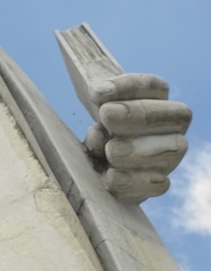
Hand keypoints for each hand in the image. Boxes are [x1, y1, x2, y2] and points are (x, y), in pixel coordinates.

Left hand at [83, 73, 191, 202]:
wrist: (93, 154)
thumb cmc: (96, 116)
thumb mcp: (93, 95)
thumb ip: (96, 85)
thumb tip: (98, 92)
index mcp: (155, 97)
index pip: (153, 86)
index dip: (127, 86)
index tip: (96, 93)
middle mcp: (170, 125)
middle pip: (176, 115)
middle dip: (140, 115)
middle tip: (106, 115)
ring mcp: (167, 154)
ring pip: (174, 149)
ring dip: (139, 150)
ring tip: (110, 149)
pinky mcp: (153, 181)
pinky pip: (158, 185)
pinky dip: (134, 181)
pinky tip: (110, 176)